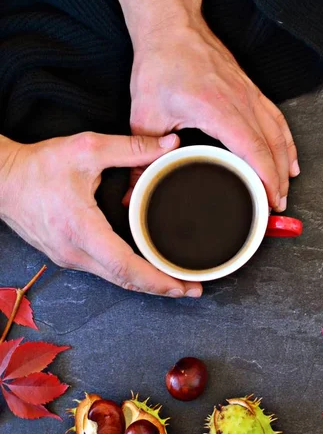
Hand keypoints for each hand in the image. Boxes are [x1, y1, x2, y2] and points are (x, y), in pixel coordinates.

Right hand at [0, 132, 201, 297]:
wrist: (2, 180)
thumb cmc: (39, 166)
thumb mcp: (87, 149)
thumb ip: (131, 148)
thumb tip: (169, 145)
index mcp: (81, 228)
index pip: (124, 266)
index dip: (157, 280)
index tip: (183, 286)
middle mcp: (75, 252)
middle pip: (125, 281)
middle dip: (161, 288)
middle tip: (193, 289)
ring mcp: (69, 258)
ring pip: (115, 280)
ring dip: (146, 283)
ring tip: (176, 281)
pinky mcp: (68, 256)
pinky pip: (104, 272)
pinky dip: (129, 274)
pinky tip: (146, 268)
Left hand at [126, 21, 299, 210]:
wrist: (171, 25)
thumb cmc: (160, 64)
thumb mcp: (145, 114)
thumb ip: (143, 156)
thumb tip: (135, 190)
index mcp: (218, 109)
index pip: (253, 150)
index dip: (266, 178)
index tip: (270, 201)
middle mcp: (241, 100)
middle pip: (272, 146)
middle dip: (278, 179)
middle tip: (277, 206)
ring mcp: (249, 93)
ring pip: (278, 132)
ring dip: (286, 161)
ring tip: (286, 187)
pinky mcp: (250, 88)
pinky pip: (276, 117)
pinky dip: (286, 139)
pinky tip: (289, 155)